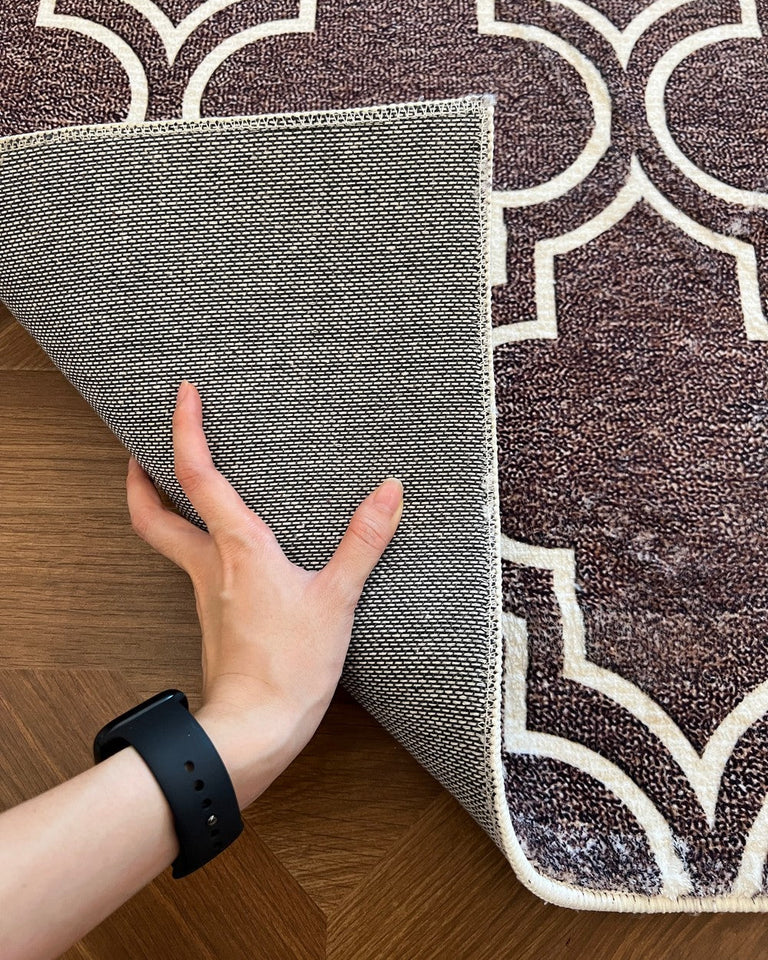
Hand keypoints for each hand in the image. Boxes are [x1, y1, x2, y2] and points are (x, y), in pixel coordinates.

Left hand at [125, 380, 403, 806]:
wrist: (256, 728)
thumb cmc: (291, 667)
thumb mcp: (337, 599)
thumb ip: (363, 542)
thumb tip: (389, 492)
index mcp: (237, 548)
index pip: (198, 476)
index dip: (186, 430)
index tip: (184, 395)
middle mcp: (210, 565)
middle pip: (151, 513)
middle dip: (140, 476)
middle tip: (142, 447)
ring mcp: (205, 593)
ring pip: (169, 540)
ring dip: (166, 507)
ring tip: (185, 485)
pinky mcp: (214, 617)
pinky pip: (196, 566)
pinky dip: (199, 543)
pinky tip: (228, 547)